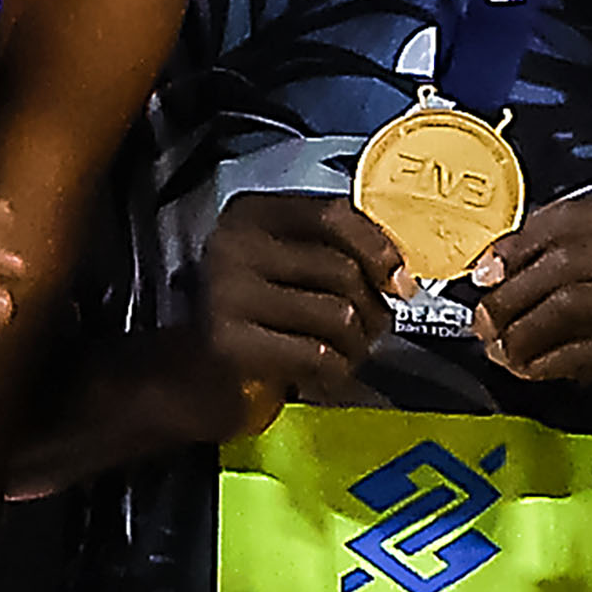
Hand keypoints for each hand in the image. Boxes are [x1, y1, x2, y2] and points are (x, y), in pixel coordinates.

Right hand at [187, 187, 405, 431]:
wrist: (192, 376)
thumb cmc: (258, 317)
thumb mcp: (291, 267)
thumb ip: (339, 253)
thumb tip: (399, 279)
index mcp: (252, 214)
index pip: (333, 215)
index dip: (378, 248)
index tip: (399, 281)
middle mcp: (234, 245)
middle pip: (342, 269)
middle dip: (372, 310)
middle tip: (368, 331)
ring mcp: (228, 294)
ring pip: (338, 315)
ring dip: (357, 346)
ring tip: (344, 355)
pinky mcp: (231, 344)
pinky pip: (318, 354)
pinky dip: (335, 372)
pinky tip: (322, 376)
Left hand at [467, 188, 591, 441]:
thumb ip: (561, 259)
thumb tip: (490, 267)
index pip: (571, 217)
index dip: (517, 245)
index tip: (484, 273)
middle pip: (567, 260)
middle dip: (513, 294)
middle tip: (484, 321)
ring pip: (571, 303)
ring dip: (524, 331)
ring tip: (502, 349)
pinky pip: (586, 348)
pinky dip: (548, 360)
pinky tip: (532, 369)